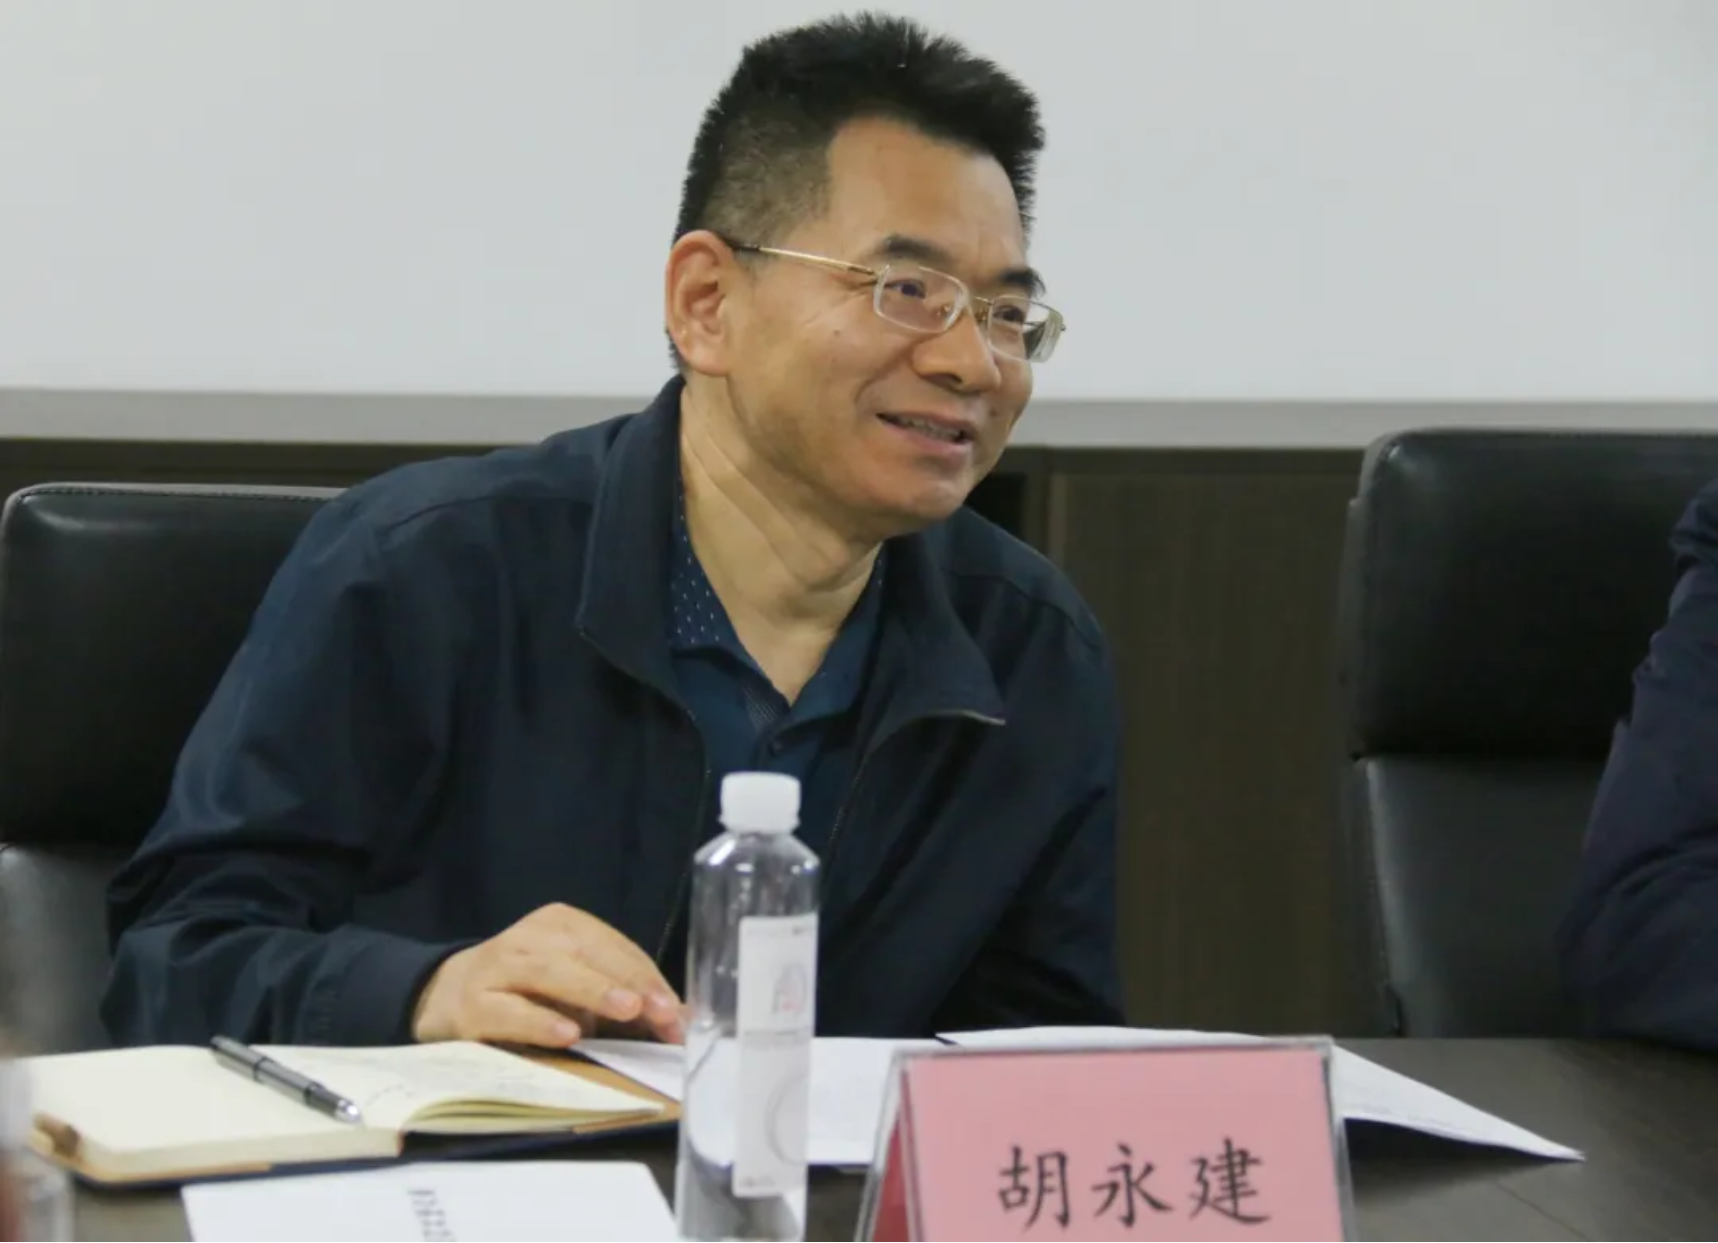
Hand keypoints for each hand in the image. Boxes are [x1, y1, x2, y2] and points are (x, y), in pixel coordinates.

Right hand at [411, 903, 684, 1046]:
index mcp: (563, 924)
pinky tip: (569, 1034)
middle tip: (665, 1014)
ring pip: (551, 973)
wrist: (444, 996)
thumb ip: (625, 1001)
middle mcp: (531, 936)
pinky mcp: (473, 1004)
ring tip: (628, 1010)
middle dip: (632, 984)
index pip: (615, 947)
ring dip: (594, 991)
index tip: (677, 1012)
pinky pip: (510, 1011)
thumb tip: (682, 1019)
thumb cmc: (528, 994)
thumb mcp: (577, 990)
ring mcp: (498, 966)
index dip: (649, 978)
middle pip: (588, 954)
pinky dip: (541, 1022)